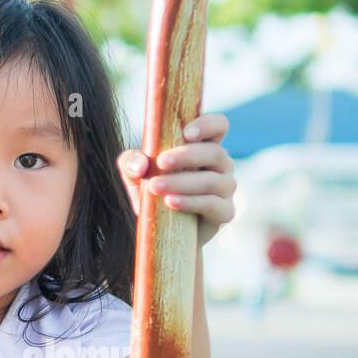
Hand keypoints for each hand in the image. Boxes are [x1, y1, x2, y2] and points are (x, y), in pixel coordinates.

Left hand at [117, 112, 235, 247]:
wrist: (162, 232)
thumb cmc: (153, 193)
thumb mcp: (135, 174)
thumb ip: (131, 162)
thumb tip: (140, 165)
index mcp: (204, 146)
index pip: (218, 126)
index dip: (208, 124)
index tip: (186, 133)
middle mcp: (221, 165)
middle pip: (214, 153)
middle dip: (187, 156)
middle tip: (160, 163)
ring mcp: (226, 189)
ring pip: (212, 180)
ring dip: (182, 182)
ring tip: (155, 187)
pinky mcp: (225, 213)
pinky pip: (212, 204)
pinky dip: (190, 202)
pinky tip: (170, 202)